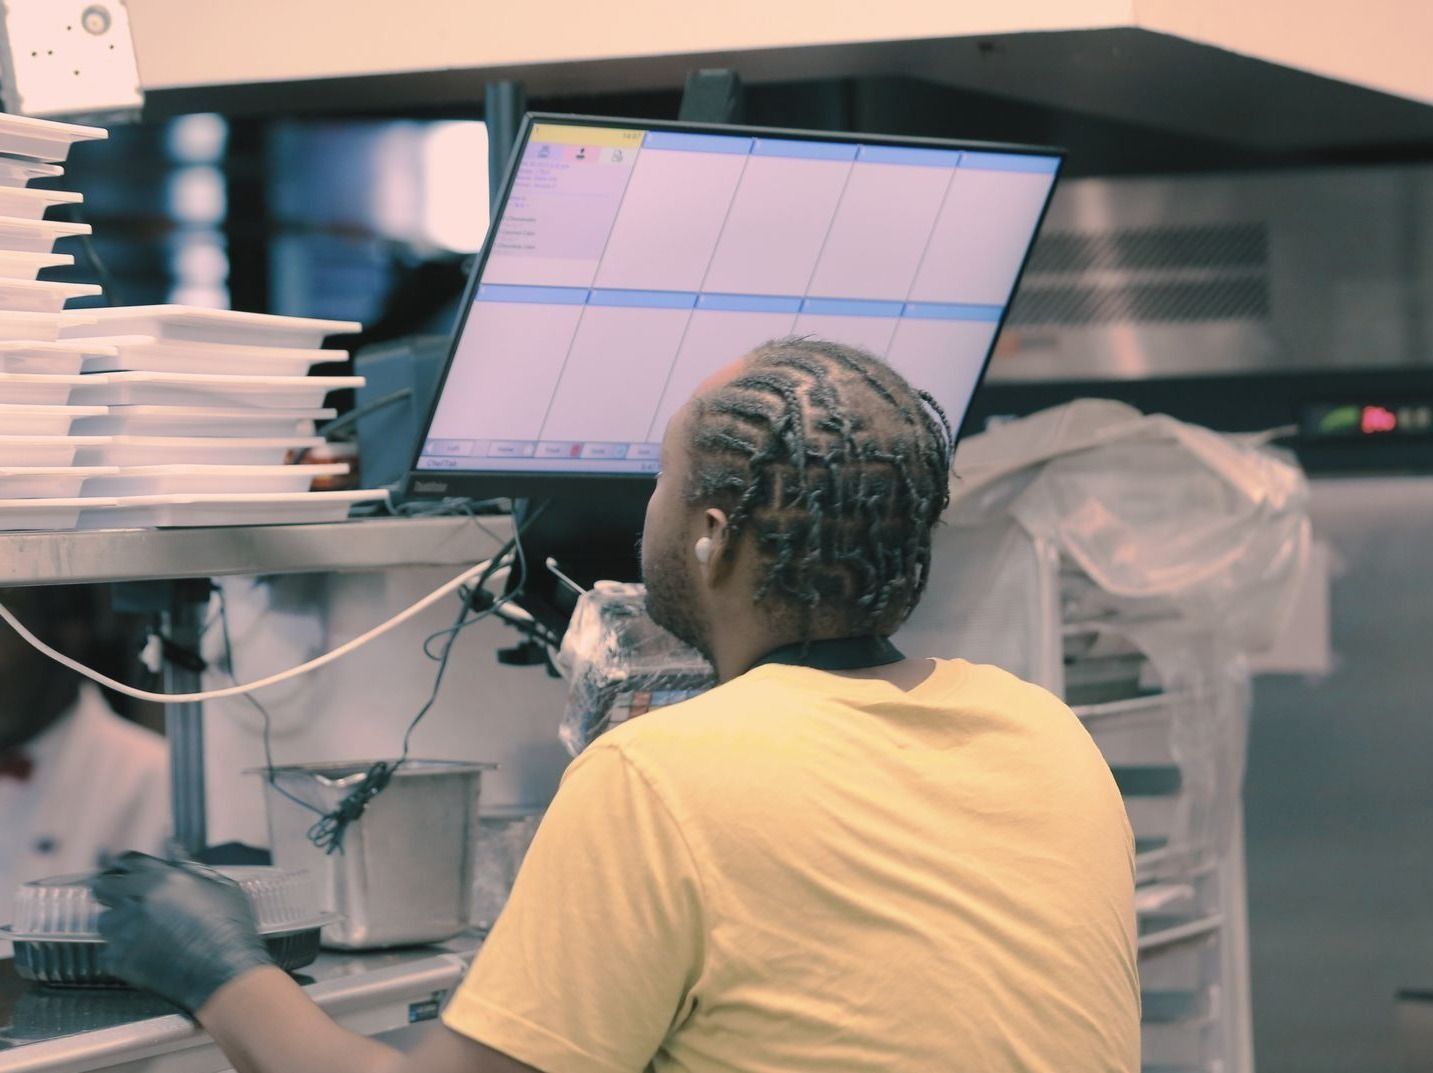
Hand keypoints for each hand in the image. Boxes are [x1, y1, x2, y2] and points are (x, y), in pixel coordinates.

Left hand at [92, 852, 274, 1012]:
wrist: (225, 973)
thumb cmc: (230, 927)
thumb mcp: (220, 887)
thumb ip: (190, 865)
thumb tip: (173, 847)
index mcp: (161, 877)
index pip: (126, 861)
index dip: (126, 867)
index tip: (129, 874)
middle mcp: (136, 900)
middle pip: (102, 886)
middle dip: (111, 890)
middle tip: (128, 900)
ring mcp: (124, 932)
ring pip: (104, 921)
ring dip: (118, 923)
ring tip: (142, 932)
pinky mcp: (119, 960)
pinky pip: (109, 951)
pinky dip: (123, 952)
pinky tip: (146, 955)